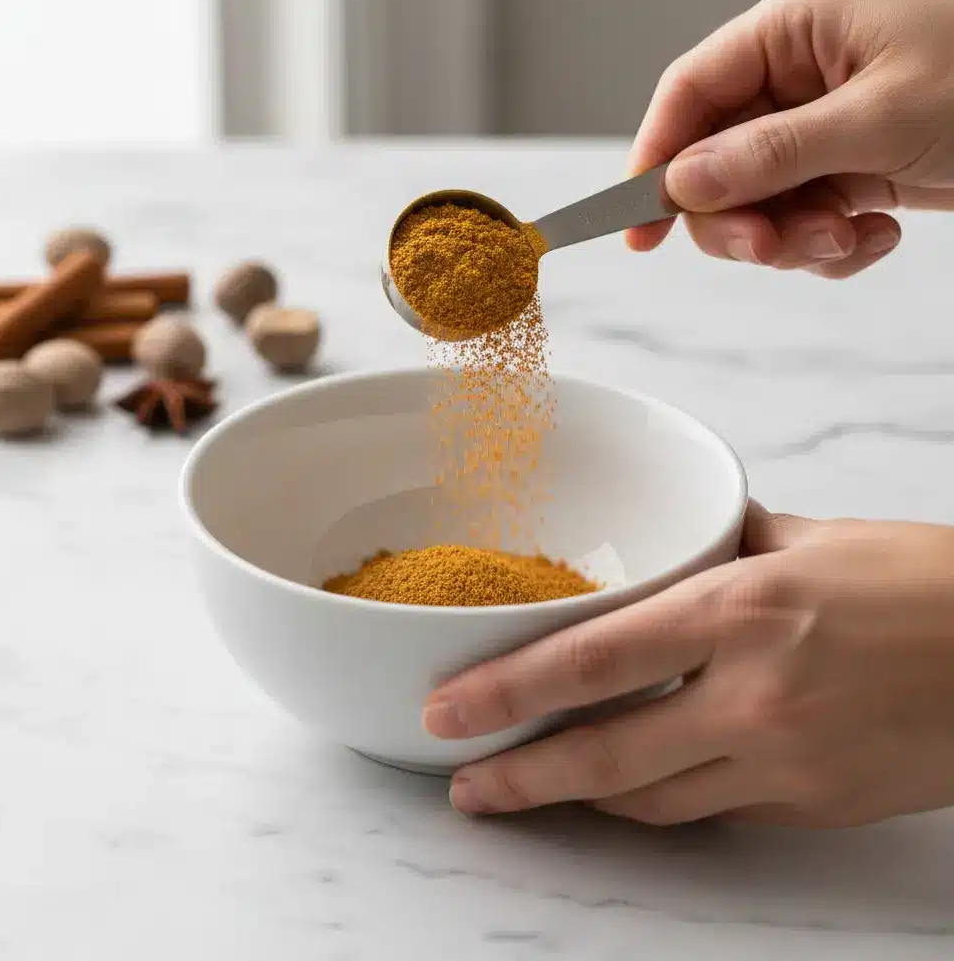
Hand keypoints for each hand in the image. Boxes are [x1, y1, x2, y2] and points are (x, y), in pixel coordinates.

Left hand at [422, 502, 953, 826]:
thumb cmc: (927, 584)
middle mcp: (753, 696)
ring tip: (525, 792)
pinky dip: (658, 802)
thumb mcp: (814, 539)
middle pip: (604, 755)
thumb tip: (686, 542)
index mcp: (741, 611)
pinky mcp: (815, 807)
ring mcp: (785, 764)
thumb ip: (730, 544)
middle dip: (520, 778)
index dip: (507, 692)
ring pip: (651, 800)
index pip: (592, 660)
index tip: (448, 711)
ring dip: (580, 799)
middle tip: (463, 784)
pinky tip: (627, 790)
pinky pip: (711, 812)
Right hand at [626, 0, 953, 278]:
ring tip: (847, 237)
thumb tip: (684, 184)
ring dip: (790, 240)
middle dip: (738, 218)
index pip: (690, 92)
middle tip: (768, 247)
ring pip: (750, 205)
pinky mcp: (837, 173)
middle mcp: (792, 78)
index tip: (639, 227)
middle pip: (710, 163)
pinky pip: (795, 225)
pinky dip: (826, 248)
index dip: (654, 158)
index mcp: (793, 30)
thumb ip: (771, 154)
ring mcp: (813, 130)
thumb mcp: (877, 119)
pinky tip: (874, 237)